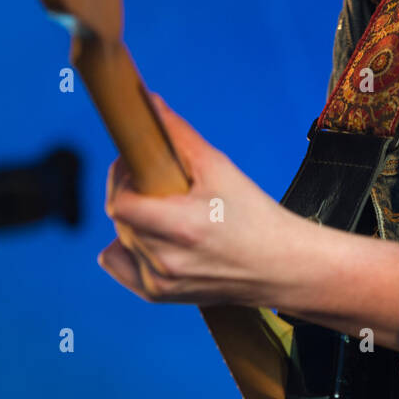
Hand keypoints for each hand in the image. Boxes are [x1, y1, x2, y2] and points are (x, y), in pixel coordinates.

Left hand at [99, 95, 291, 306]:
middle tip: (157, 181)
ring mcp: (159, 283)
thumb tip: (149, 102)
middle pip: (120, 217)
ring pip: (121, 238)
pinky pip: (119, 265)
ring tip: (164, 210)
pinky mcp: (158, 295)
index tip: (138, 165)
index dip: (121, 178)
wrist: (280, 267)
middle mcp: (165, 261)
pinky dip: (126, 247)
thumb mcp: (220, 168)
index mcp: (180, 228)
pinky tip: (149, 236)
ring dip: (133, 218)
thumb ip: (179, 135)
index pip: (119, 203)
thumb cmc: (254, 216)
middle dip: (132, 192)